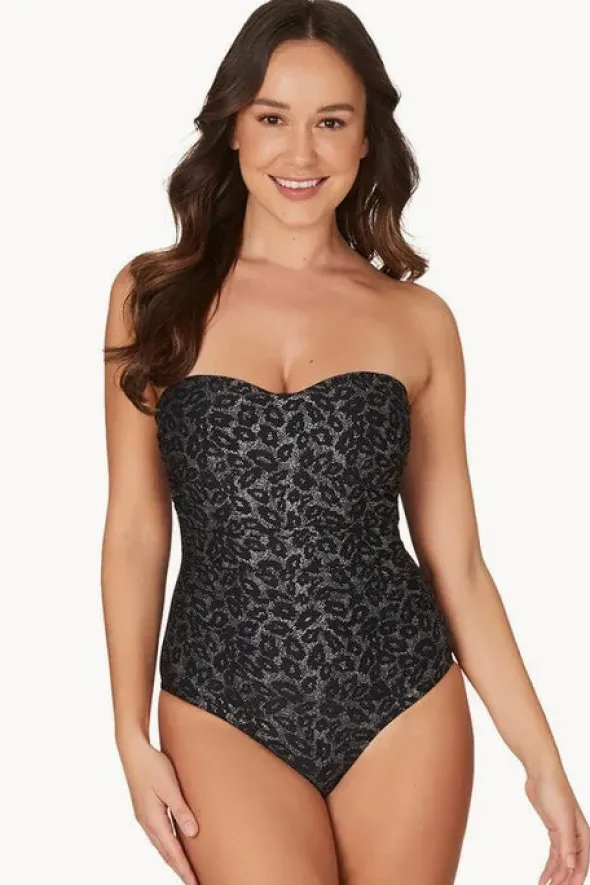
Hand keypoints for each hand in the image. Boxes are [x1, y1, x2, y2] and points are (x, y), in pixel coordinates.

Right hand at [118, 732, 199, 884]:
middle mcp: (147, 823)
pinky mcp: (146, 811)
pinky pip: (159, 836)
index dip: (184, 869)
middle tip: (193, 883)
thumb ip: (181, 809)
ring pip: (162, 846)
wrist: (133, 751)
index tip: (194, 883)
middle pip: (166, 854)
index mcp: (153, 819)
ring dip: (174, 860)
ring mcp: (145, 818)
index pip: (172, 851)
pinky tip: (175, 848)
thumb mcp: (170, 786)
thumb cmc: (153, 765)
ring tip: (186, 871)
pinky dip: (168, 848)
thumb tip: (192, 834)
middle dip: (180, 870)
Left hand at [525, 764, 589, 884]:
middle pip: (572, 866)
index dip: (575, 879)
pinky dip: (549, 866)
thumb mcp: (562, 819)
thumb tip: (572, 865)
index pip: (582, 864)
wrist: (542, 772)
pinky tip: (543, 876)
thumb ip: (568, 843)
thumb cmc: (555, 790)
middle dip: (564, 880)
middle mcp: (576, 837)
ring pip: (562, 862)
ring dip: (556, 876)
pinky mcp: (554, 830)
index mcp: (583, 835)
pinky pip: (554, 854)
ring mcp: (565, 834)